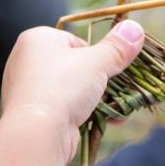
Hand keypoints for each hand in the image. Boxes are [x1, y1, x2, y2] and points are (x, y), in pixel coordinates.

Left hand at [1, 20, 143, 162]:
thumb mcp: (97, 62)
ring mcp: (31, 89)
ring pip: (76, 88)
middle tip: (120, 87)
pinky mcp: (37, 113)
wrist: (35, 137)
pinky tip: (111, 118)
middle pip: (78, 66)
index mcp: (38, 39)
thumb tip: (135, 28)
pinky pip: (68, 105)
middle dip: (103, 79)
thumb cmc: (63, 87)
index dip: (98, 55)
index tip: (110, 68)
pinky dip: (89, 111)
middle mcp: (29, 61)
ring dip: (101, 97)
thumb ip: (117, 46)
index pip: (78, 42)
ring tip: (121, 104)